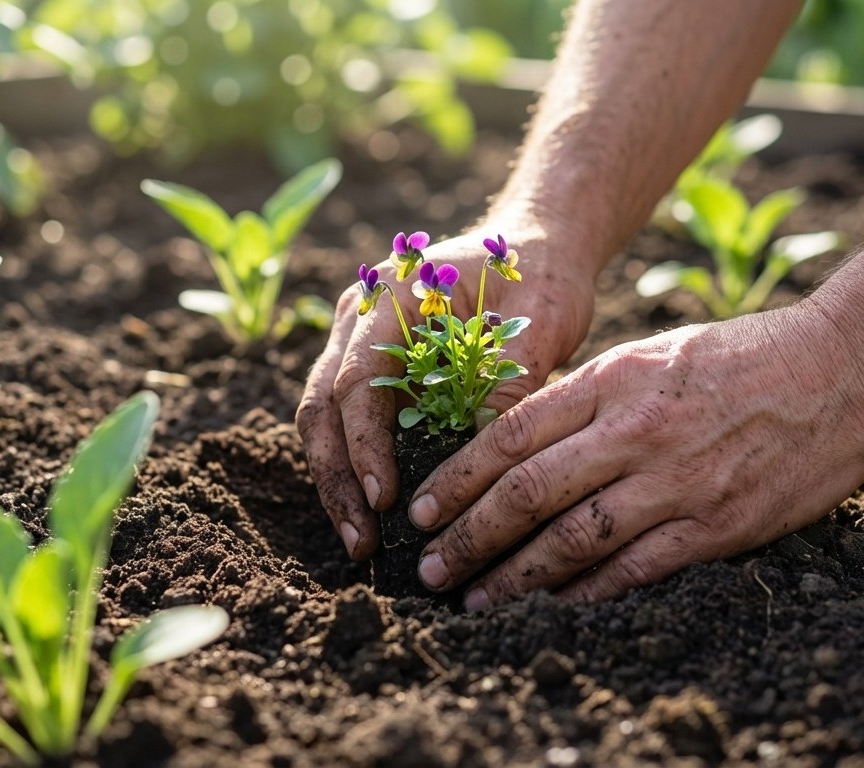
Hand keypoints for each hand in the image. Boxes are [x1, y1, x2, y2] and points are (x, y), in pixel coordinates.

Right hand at [296, 220, 596, 559]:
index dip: (365, 443)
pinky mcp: (378, 377)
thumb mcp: (538, 321)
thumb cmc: (540, 275)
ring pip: (327, 423)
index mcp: (387, 298)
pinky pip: (354, 428)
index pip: (356, 379)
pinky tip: (379, 519)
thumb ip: (508, 379)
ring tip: (362, 542)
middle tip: (360, 540)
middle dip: (338, 479)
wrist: (540, 247)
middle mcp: (359, 322)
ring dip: (341, 484)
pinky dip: (360, 472)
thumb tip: (483, 455)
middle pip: (323, 408)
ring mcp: (361, 349)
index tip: (385, 498)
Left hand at [409, 306, 863, 606]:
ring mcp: (675, 482)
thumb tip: (521, 439)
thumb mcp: (653, 354)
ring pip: (572, 540)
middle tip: (430, 569)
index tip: (421, 509)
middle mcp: (635, 432)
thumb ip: (589, 397)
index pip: (511, 434)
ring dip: (515, 577)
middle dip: (468, 537)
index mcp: (613, 381)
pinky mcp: (715, 525)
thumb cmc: (744, 355)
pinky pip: (634, 569)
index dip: (456, 479)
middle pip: (527, 493)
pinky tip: (554, 609)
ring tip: (476, 601)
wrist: (844, 368)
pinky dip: (587, 594)